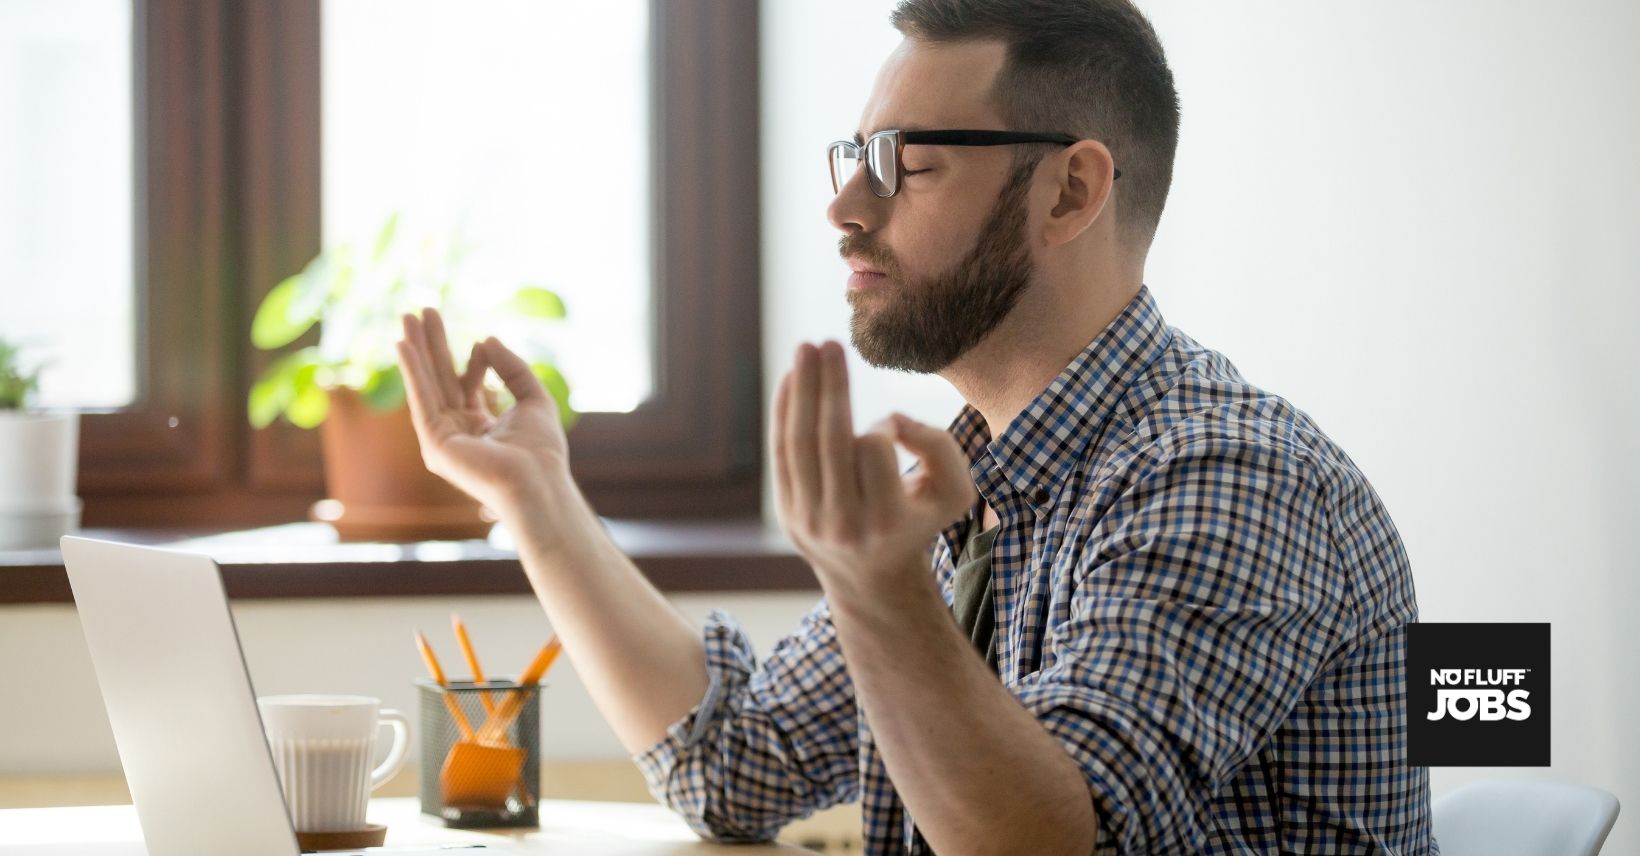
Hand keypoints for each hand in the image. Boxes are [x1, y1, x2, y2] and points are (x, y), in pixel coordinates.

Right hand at [395, 308, 569, 520]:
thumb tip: (486, 339)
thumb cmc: (541, 449)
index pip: (469, 386)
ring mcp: (443, 439)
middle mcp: (458, 432)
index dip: (476, 362)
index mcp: (481, 427)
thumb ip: (512, 367)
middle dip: (432, 345)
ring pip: (428, 385)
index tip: (482, 343)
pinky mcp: (434, 443)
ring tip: (408, 317)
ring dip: (417, 350)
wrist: (537, 480)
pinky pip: (420, 401)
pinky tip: (403, 346)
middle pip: (441, 379)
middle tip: (420, 312)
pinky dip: (412, 372)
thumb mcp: (533, 397)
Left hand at [772, 341, 976, 597]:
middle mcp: (842, 524)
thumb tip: (890, 421)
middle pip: (828, 441)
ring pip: (799, 443)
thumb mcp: (953, 491)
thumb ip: (940, 447)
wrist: (873, 575)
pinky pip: (782, 453)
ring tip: (807, 348)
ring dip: (801, 390)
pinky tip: (792, 379)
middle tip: (830, 342)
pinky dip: (784, 412)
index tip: (893, 427)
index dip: (884, 425)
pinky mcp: (787, 511)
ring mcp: (808, 520)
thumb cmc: (918, 519)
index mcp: (886, 521)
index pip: (873, 449)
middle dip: (828, 385)